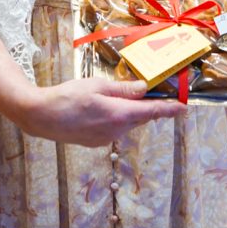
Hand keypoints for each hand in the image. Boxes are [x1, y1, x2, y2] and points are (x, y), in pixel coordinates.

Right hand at [16, 77, 184, 146]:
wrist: (42, 117)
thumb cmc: (68, 96)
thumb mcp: (97, 85)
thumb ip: (123, 89)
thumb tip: (144, 88)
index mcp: (119, 114)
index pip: (152, 111)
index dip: (169, 109)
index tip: (184, 107)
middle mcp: (117, 130)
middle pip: (140, 116)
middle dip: (147, 105)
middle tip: (151, 89)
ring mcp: (106, 139)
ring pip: (127, 122)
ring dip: (128, 110)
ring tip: (112, 96)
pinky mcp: (97, 142)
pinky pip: (115, 128)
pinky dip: (116, 117)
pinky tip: (100, 108)